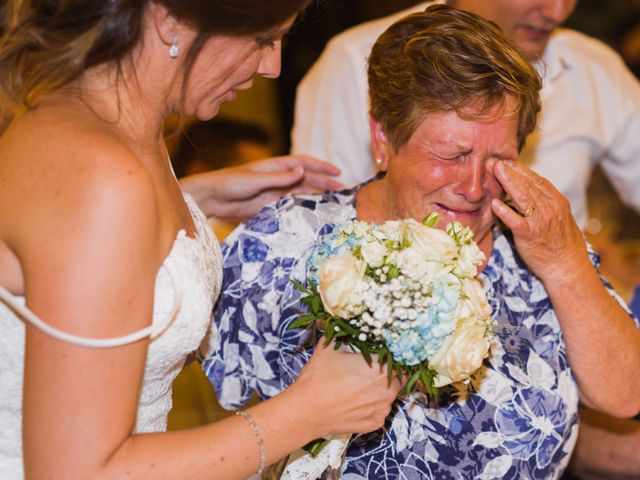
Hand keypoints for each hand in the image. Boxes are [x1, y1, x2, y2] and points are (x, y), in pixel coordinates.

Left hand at [178, 155, 343, 218]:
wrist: (211, 199)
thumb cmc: (229, 183)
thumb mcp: (255, 179)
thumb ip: (279, 177)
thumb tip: (302, 171)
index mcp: (275, 166)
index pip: (304, 163)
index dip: (322, 167)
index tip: (338, 173)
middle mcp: (277, 178)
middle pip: (307, 179)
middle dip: (325, 184)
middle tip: (343, 192)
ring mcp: (274, 192)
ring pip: (302, 193)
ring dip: (317, 196)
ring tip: (334, 203)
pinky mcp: (269, 206)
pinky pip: (291, 205)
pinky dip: (304, 208)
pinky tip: (314, 214)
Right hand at [291, 340, 401, 437]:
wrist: (306, 410)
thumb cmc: (318, 378)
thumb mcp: (328, 347)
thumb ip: (343, 335)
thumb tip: (346, 328)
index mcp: (381, 368)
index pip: (399, 359)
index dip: (392, 356)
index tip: (381, 355)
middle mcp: (388, 389)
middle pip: (398, 377)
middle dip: (388, 373)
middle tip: (370, 371)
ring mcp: (382, 409)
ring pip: (390, 396)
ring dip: (381, 390)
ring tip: (360, 388)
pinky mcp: (375, 424)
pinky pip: (380, 411)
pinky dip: (373, 406)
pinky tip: (357, 402)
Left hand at [489, 160, 588, 284]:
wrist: (567, 267)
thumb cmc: (562, 243)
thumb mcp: (560, 217)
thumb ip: (545, 204)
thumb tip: (529, 191)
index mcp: (557, 202)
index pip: (537, 181)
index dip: (521, 170)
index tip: (508, 162)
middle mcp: (549, 209)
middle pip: (527, 185)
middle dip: (510, 171)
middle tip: (495, 161)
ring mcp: (539, 222)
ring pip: (522, 197)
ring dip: (507, 182)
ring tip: (495, 170)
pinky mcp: (528, 236)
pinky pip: (514, 221)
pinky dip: (504, 211)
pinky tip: (494, 203)